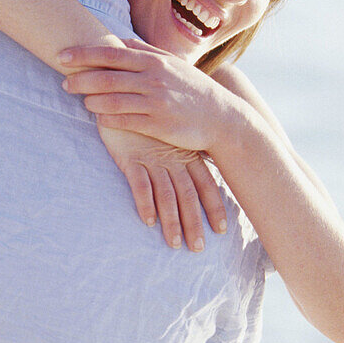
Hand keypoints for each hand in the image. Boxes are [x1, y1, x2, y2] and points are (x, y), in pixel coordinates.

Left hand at [60, 40, 232, 153]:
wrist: (221, 117)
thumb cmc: (192, 89)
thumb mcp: (173, 64)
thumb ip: (145, 52)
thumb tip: (118, 42)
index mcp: (155, 61)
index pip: (111, 54)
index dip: (83, 54)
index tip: (62, 56)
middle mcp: (154, 79)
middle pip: (107, 77)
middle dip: (81, 80)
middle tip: (64, 83)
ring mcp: (156, 103)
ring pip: (113, 100)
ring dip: (92, 101)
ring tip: (83, 102)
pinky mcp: (159, 125)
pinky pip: (125, 121)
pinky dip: (108, 119)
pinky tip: (99, 118)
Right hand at [93, 122, 227, 251]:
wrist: (122, 94)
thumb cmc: (148, 120)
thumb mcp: (172, 135)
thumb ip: (186, 155)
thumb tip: (201, 178)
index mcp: (187, 154)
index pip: (206, 184)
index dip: (214, 207)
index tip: (222, 229)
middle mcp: (173, 158)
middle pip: (188, 195)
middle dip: (195, 223)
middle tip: (198, 248)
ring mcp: (151, 158)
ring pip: (166, 194)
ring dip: (172, 221)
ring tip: (175, 243)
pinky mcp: (129, 158)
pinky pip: (139, 184)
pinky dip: (145, 203)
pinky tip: (148, 221)